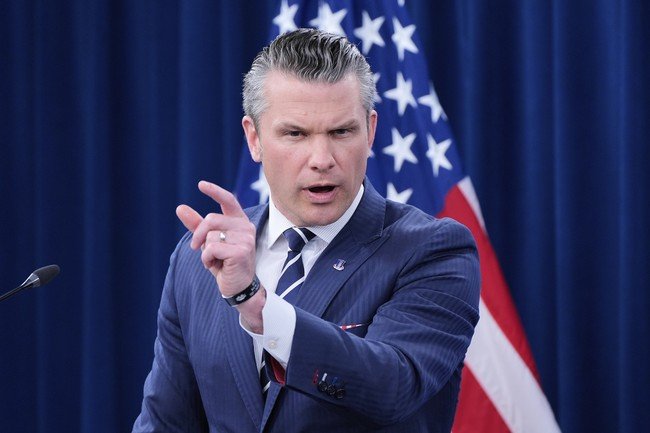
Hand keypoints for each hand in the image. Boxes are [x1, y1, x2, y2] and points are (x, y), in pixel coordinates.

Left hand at [176, 181, 256, 297]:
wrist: (238, 286)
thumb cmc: (225, 262)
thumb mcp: (208, 242)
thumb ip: (197, 225)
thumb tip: (180, 207)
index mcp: (239, 221)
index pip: (228, 200)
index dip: (215, 191)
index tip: (201, 184)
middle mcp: (246, 227)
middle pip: (211, 219)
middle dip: (199, 234)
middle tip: (196, 247)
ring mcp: (246, 239)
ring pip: (211, 236)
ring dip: (205, 250)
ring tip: (215, 260)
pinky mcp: (242, 251)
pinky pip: (212, 248)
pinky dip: (207, 259)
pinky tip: (216, 265)